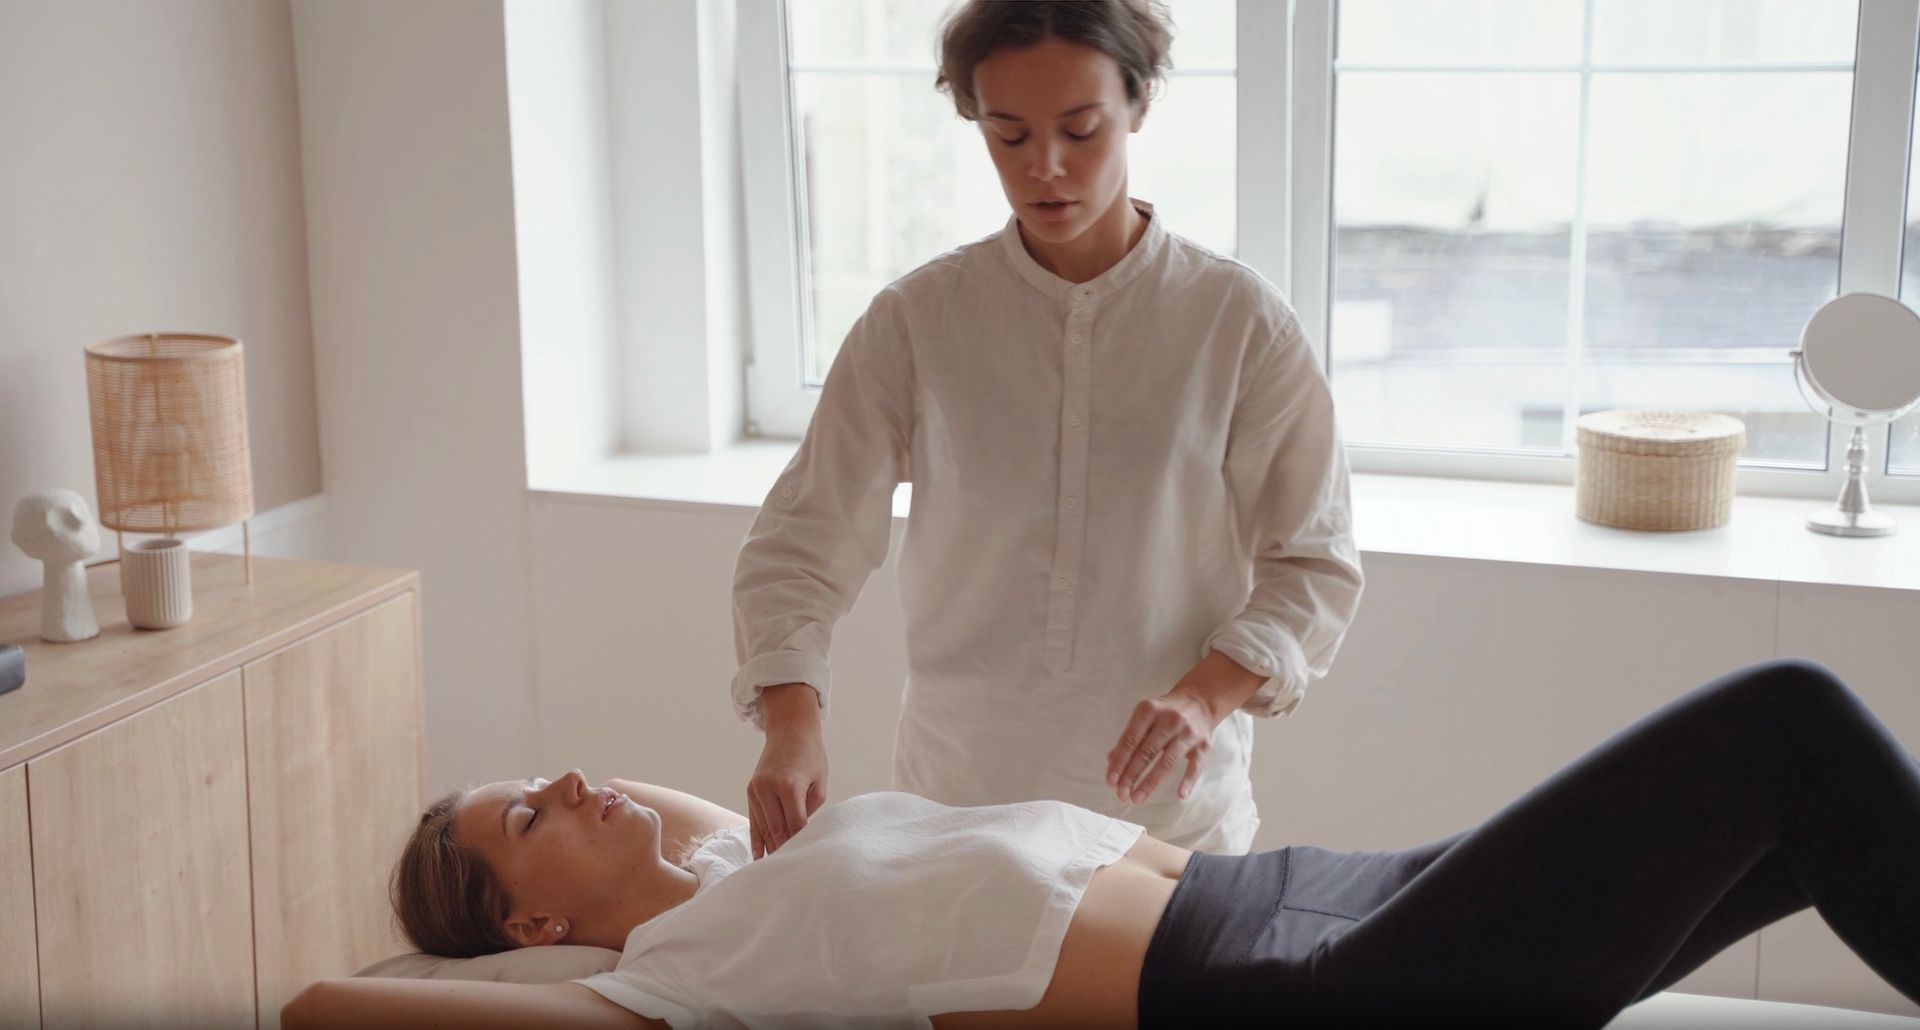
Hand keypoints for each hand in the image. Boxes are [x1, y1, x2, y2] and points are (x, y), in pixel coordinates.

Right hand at [746, 684, 827, 857]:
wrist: (790, 731)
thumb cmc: (811, 757)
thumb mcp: (820, 783)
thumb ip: (810, 811)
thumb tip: (800, 836)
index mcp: (789, 786)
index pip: (795, 825)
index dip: (799, 845)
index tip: (804, 863)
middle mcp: (768, 788)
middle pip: (776, 830)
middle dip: (783, 852)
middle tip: (790, 875)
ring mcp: (756, 789)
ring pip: (763, 828)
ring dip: (770, 849)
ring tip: (776, 872)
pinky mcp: (750, 791)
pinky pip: (753, 821)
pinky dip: (756, 839)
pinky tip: (758, 858)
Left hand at [1105, 688, 1220, 804]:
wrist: (1199, 701)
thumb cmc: (1164, 712)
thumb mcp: (1145, 716)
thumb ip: (1130, 737)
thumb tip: (1112, 762)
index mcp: (1149, 710)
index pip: (1130, 740)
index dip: (1119, 762)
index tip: (1111, 781)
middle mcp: (1169, 719)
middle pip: (1146, 752)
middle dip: (1131, 775)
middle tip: (1121, 794)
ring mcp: (1188, 732)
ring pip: (1167, 762)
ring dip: (1150, 783)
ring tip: (1137, 798)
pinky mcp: (1204, 745)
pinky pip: (1195, 766)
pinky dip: (1188, 781)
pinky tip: (1180, 795)